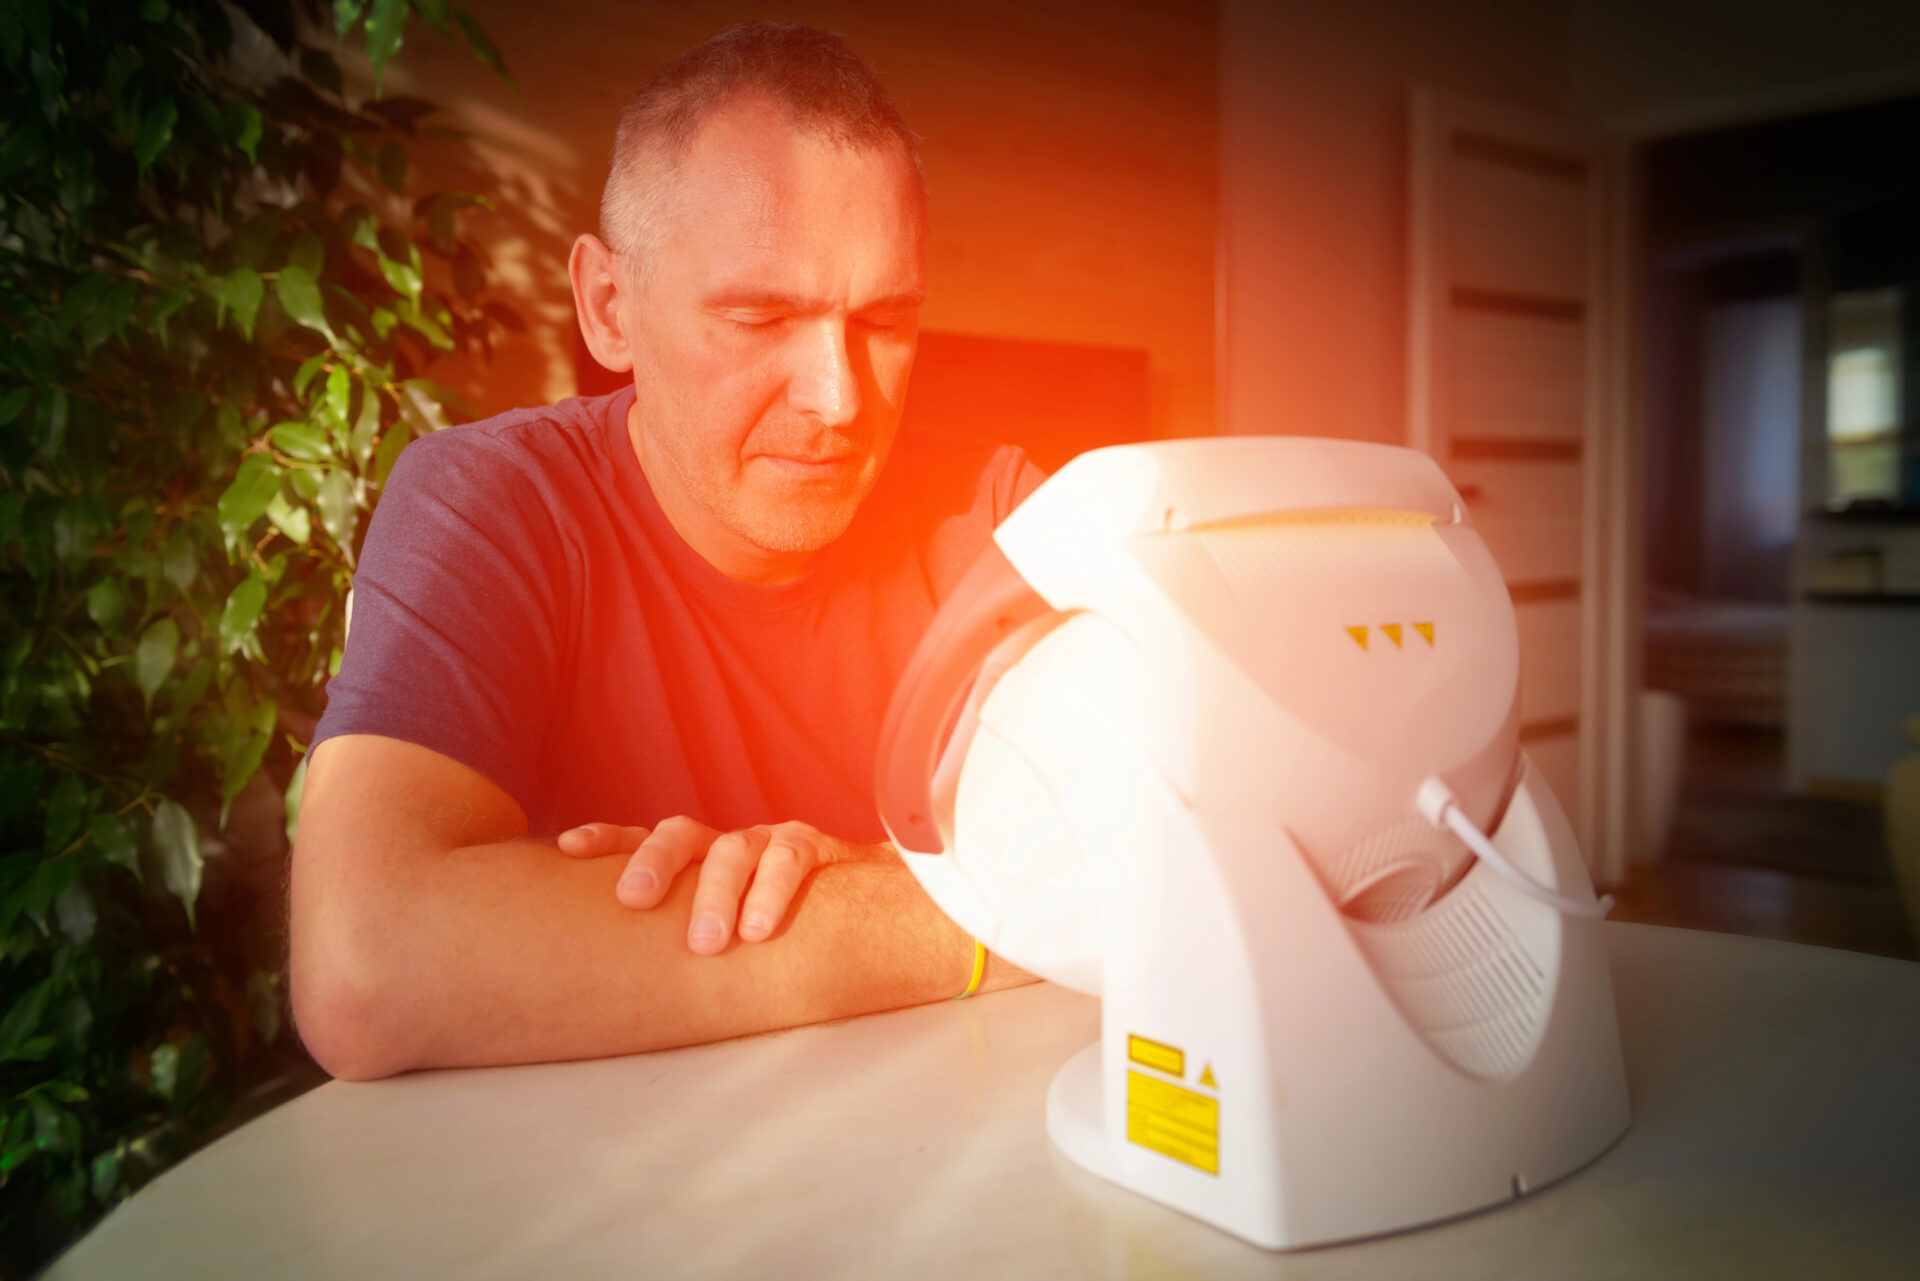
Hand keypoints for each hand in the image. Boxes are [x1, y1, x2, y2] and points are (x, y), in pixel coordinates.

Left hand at [556, 817, 885, 954]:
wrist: (863, 906)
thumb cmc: (771, 930)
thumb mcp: (718, 932)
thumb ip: (674, 946)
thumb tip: (603, 999)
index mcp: (693, 860)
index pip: (639, 839)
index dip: (605, 840)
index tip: (568, 849)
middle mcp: (724, 845)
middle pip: (678, 834)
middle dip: (654, 862)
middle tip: (633, 900)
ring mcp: (768, 842)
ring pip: (734, 850)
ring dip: (718, 892)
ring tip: (710, 942)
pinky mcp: (814, 847)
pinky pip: (790, 858)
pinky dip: (772, 892)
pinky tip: (759, 931)